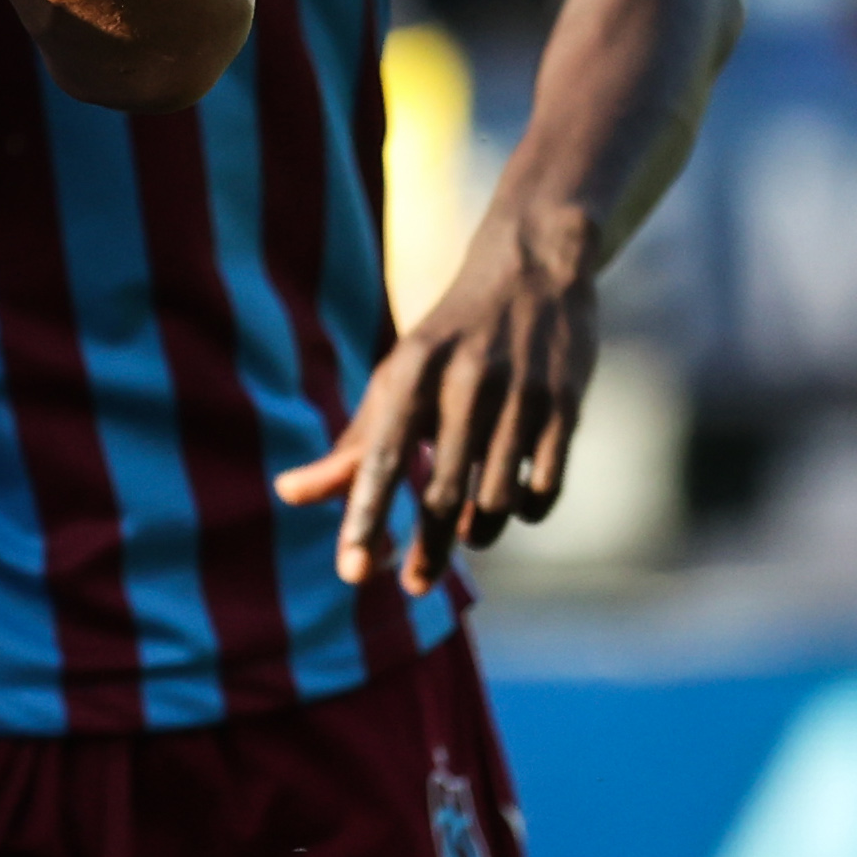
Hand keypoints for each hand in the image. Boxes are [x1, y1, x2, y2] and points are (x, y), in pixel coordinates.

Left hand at [274, 214, 598, 592]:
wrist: (531, 270)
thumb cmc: (449, 339)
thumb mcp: (396, 378)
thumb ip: (352, 443)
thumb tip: (290, 496)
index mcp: (408, 373)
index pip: (381, 460)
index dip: (366, 519)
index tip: (353, 570)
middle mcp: (463, 385)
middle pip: (442, 494)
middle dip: (427, 550)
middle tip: (413, 585)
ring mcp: (520, 397)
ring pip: (497, 500)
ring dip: (479, 531)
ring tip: (467, 534)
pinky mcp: (567, 408)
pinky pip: (544, 487)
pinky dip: (526, 512)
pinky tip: (512, 509)